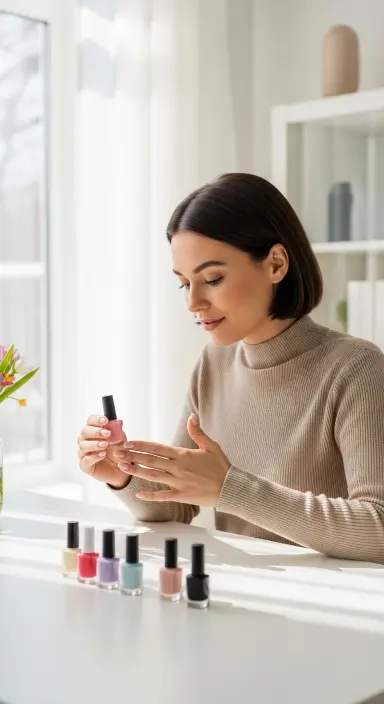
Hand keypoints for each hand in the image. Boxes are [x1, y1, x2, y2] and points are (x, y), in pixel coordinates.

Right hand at [78, 415, 128, 488]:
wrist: (121, 469)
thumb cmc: (117, 452)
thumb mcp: (121, 439)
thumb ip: (118, 431)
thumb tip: (119, 422)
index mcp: (93, 431)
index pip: (90, 421)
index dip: (96, 420)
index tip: (105, 420)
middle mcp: (86, 441)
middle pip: (84, 432)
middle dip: (96, 432)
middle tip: (107, 434)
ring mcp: (84, 453)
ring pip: (83, 446)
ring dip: (95, 444)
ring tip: (105, 445)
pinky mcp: (85, 466)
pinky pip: (85, 461)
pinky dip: (94, 457)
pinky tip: (102, 454)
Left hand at [115, 414, 229, 505]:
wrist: (230, 488)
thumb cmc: (221, 467)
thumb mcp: (212, 446)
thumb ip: (198, 432)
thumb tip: (191, 417)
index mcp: (183, 454)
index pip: (158, 448)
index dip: (142, 445)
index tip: (129, 442)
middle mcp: (178, 468)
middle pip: (151, 460)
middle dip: (133, 456)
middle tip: (118, 453)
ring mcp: (179, 482)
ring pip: (153, 476)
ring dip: (137, 471)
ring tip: (123, 468)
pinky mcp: (182, 495)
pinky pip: (163, 495)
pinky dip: (150, 495)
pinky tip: (139, 494)